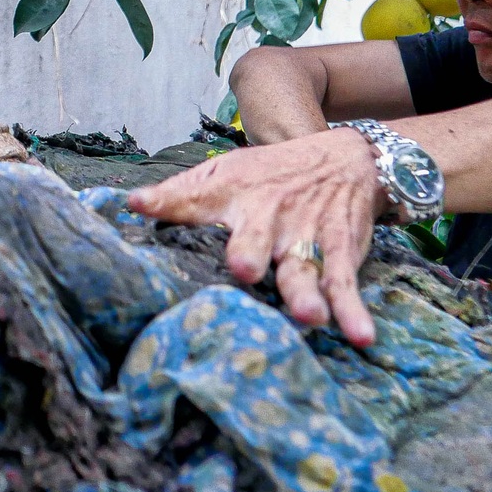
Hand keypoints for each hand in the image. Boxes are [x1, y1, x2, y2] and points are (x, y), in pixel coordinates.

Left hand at [127, 128, 387, 345]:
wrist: (341, 156)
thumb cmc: (269, 176)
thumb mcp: (223, 175)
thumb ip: (178, 196)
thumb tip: (131, 204)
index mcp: (231, 194)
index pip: (192, 197)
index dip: (166, 202)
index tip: (141, 205)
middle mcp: (266, 215)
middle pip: (253, 238)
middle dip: (248, 254)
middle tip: (244, 270)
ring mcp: (304, 234)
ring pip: (302, 266)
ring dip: (304, 291)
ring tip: (308, 316)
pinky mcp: (340, 250)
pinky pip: (344, 283)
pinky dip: (354, 310)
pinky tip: (361, 335)